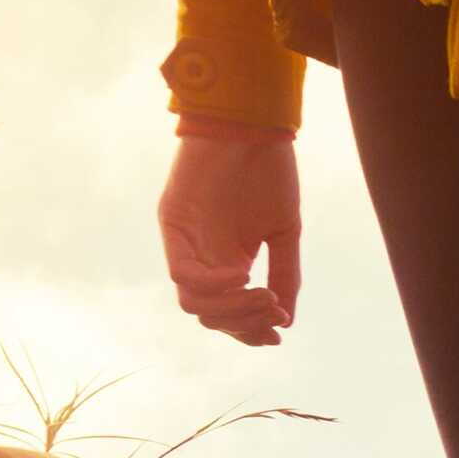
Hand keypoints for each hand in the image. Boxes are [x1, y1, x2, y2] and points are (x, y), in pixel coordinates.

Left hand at [160, 131, 299, 346]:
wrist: (253, 125)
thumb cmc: (268, 171)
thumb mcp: (284, 231)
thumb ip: (284, 273)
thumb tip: (286, 319)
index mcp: (228, 260)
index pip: (228, 314)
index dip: (250, 331)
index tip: (279, 332)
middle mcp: (202, 257)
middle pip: (209, 315)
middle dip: (244, 323)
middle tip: (274, 311)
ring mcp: (185, 242)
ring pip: (193, 302)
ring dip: (231, 309)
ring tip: (263, 295)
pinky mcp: (173, 224)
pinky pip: (183, 273)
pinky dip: (212, 284)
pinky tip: (241, 275)